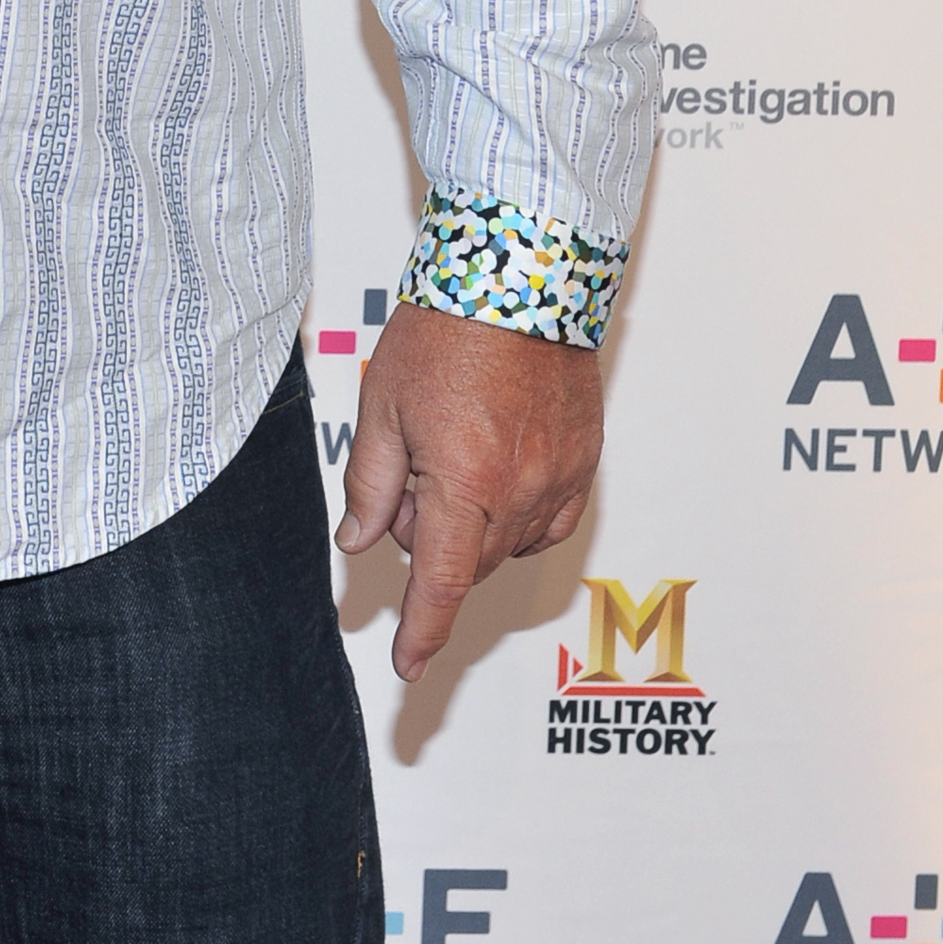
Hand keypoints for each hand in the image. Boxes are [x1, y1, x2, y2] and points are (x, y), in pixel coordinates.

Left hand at [335, 300, 600, 680]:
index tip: (408, 667)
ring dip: (472, 530)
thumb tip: (359, 540)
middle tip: (408, 485)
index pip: (441, 582)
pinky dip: (514, 519)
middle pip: (470, 562)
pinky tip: (493, 480)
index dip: (423, 632)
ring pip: (508, 546)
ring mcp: (560, 478)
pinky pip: (548, 522)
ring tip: (448, 461)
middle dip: (431, 544)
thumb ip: (372, 482)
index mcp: (466, 481)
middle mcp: (521, 491)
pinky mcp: (584, 461)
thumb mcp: (385, 403)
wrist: (520, 276)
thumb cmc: (449, 329)